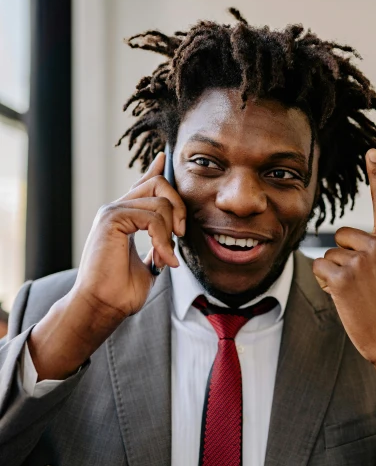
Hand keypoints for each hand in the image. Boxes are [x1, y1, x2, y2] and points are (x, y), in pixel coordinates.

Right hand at [73, 152, 184, 318]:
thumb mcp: (148, 265)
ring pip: (160, 201)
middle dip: (179, 206)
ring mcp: (112, 211)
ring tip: (168, 257)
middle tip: (182, 235)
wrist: (103, 306)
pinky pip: (153, 216)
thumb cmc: (121, 292)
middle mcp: (115, 210)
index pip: (142, 186)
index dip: (156, 171)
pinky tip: (163, 258)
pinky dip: (163, 238)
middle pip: (157, 183)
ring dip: (172, 232)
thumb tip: (171, 241)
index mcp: (123, 218)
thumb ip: (157, 247)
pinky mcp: (111, 218)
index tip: (164, 159)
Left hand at [312, 149, 375, 433]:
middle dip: (341, 256)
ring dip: (333, 275)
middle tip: (359, 284)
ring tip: (356, 296)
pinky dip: (325, 284)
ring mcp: (361, 260)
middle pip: (340, 235)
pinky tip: (344, 299)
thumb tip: (344, 247)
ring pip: (328, 256)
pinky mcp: (343, 277)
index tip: (371, 151)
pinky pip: (319, 270)